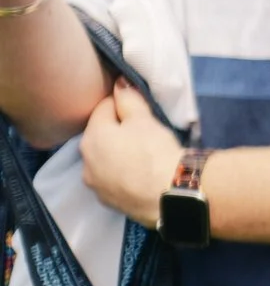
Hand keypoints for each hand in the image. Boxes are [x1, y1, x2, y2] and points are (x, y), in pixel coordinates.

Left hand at [79, 80, 184, 226]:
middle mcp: (85, 161)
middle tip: (144, 131)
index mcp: (92, 136)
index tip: (140, 107)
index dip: (122, 103)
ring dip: (117, 154)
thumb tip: (119, 83)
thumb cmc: (154, 151)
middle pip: (101, 136)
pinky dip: (122, 174)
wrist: (167, 194)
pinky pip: (113, 179)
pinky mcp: (107, 201)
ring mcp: (95, 184)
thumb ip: (129, 99)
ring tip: (142, 155)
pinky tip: (140, 174)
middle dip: (117, 131)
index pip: (103, 108)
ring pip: (104, 160)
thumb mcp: (144, 119)